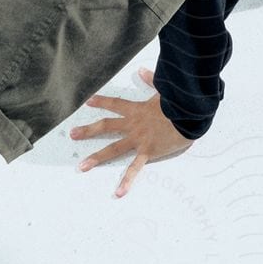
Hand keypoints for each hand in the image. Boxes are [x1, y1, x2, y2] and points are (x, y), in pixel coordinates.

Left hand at [71, 66, 194, 196]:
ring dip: (97, 157)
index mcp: (137, 110)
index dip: (101, 102)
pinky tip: (119, 193)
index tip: (88, 101)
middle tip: (72, 134)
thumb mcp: (163, 89)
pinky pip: (135, 168)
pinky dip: (127, 181)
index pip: (115, 104)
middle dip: (88, 130)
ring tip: (82, 166)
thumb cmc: (179, 103)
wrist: (189, 115)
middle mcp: (133, 125)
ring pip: (113, 149)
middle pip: (106, 126)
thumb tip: (142, 71)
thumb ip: (151, 80)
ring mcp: (138, 139)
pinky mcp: (147, 152)